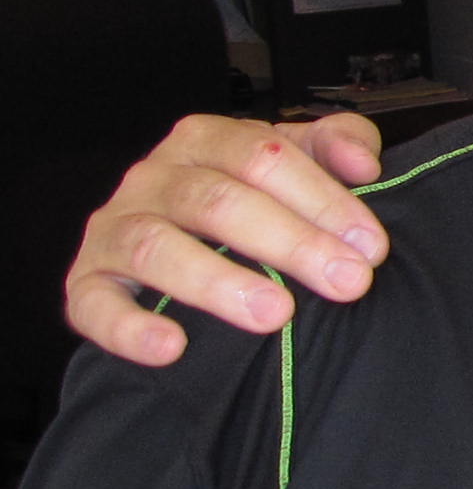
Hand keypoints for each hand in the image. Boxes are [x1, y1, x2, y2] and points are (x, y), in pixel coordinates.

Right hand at [64, 113, 390, 364]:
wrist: (172, 243)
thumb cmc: (250, 198)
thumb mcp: (296, 160)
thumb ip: (336, 145)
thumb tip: (363, 164)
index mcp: (205, 140)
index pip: (263, 156)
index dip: (323, 199)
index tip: (371, 246)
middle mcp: (153, 177)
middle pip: (218, 201)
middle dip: (291, 242)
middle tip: (348, 282)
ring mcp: (114, 228)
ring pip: (158, 247)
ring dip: (219, 282)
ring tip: (276, 313)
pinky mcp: (86, 283)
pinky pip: (95, 305)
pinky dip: (130, 328)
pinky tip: (173, 348)